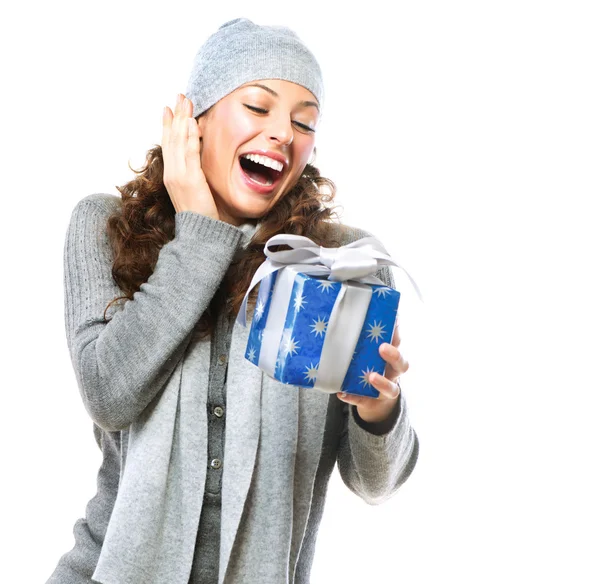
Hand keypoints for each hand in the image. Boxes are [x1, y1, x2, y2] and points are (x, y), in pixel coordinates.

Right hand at [161, 93, 219, 218]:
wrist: (200, 233)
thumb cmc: (200, 215)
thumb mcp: (194, 190)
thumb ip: (193, 174)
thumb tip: (199, 160)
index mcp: (171, 175)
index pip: (168, 145)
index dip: (168, 126)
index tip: (168, 109)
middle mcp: (172, 173)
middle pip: (172, 139)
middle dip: (176, 116)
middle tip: (179, 97)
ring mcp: (179, 176)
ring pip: (179, 142)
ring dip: (182, 120)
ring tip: (185, 103)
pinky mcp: (190, 180)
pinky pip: (190, 154)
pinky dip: (190, 137)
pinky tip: (193, 123)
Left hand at [337, 322, 408, 423]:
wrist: (372, 401)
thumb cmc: (369, 368)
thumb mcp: (369, 354)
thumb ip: (365, 341)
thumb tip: (351, 316)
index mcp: (392, 358)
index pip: (399, 344)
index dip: (397, 333)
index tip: (394, 321)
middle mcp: (393, 374)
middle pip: (402, 364)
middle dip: (394, 355)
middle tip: (382, 348)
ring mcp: (385, 390)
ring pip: (391, 388)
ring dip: (381, 382)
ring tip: (371, 376)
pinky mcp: (372, 402)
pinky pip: (364, 401)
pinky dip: (352, 397)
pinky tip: (342, 393)